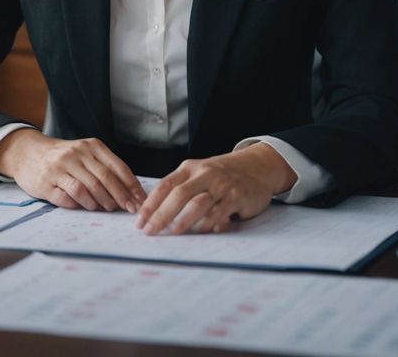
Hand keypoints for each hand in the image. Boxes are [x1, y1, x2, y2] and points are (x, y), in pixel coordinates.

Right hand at [0, 128, 145, 212]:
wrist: (28, 153)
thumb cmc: (63, 157)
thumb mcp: (85, 153)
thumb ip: (104, 167)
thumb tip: (129, 191)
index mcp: (90, 146)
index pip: (116, 166)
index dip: (131, 185)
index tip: (140, 200)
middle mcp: (76, 154)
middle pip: (104, 178)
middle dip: (120, 197)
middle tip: (129, 210)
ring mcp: (59, 168)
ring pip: (86, 188)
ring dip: (100, 203)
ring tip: (105, 209)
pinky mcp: (46, 183)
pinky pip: (67, 197)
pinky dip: (79, 205)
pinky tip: (85, 208)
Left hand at [136, 144, 295, 234]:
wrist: (257, 165)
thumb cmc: (223, 174)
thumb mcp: (200, 174)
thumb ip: (182, 189)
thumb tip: (156, 213)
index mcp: (190, 168)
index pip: (165, 185)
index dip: (151, 204)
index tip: (140, 221)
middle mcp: (204, 174)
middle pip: (179, 194)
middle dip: (162, 214)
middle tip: (151, 231)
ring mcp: (221, 184)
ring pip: (198, 203)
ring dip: (184, 220)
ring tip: (173, 232)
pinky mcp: (237, 196)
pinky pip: (220, 212)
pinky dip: (210, 223)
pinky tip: (203, 232)